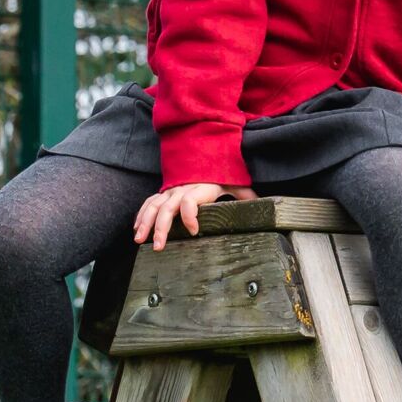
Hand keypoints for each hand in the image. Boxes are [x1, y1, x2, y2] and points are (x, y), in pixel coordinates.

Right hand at [134, 183, 255, 250]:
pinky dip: (141, 215)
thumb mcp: (236, 182)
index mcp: (201, 187)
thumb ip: (246, 194)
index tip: (194, 232)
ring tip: (139, 240)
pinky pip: (149, 202)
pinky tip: (137, 229)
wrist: (208, 154)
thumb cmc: (223, 174)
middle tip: (158, 246)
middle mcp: (182, 189)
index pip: (190, 201)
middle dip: (160, 228)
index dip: (190, 216)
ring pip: (153, 205)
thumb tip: (264, 204)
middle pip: (167, 207)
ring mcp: (171, 190)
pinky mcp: (164, 192)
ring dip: (145, 223)